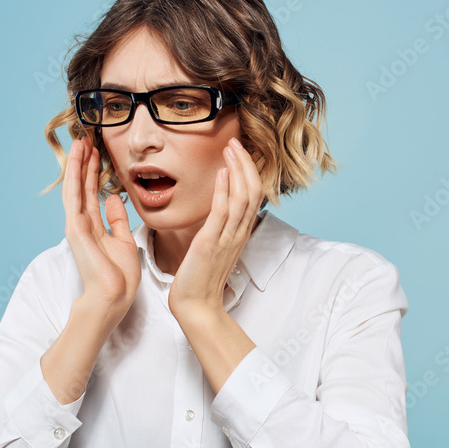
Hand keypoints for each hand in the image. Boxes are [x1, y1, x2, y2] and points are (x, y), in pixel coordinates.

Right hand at [62, 136, 140, 329]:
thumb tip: (113, 200)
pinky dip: (76, 174)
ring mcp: (76, 224)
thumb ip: (117, 220)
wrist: (114, 295)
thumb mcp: (123, 241)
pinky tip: (78, 157)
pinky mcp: (75, 227)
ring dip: (77, 163)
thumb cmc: (120, 275)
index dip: (94, 172)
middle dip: (84, 162)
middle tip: (85, 139)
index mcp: (95, 227)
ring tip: (80, 141)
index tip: (97, 153)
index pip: (93, 193)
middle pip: (82, 186)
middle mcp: (82, 223)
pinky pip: (75, 194)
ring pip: (76, 186)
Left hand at [168, 137, 263, 318]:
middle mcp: (238, 233)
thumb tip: (218, 204)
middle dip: (245, 163)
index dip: (248, 170)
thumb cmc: (200, 277)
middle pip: (252, 191)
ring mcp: (226, 238)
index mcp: (239, 232)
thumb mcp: (214, 246)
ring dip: (237, 170)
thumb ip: (219, 226)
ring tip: (230, 149)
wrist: (196, 305)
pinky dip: (223, 190)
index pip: (252, 195)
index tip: (238, 151)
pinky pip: (222, 213)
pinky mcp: (210, 243)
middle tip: (235, 142)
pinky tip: (220, 173)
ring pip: (242, 197)